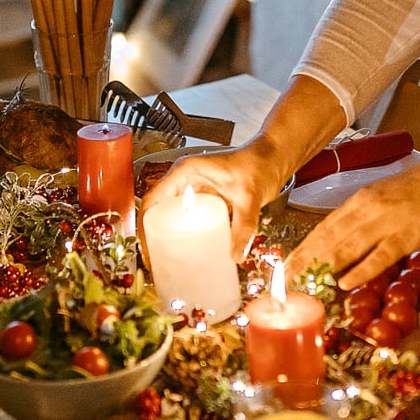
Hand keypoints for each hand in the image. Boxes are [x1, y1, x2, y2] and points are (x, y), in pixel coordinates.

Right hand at [144, 144, 286, 260]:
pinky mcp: (206, 199)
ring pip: (172, 215)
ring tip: (167, 261)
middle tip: (155, 261)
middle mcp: (186, 180)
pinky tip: (189, 252)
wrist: (275, 158)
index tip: (147, 249)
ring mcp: (195, 189)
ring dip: (166, 236)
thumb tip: (235, 256)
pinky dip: (184, 234)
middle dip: (152, 236)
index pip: (154, 199)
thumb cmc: (260, 164)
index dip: (145, 225)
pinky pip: (188, 218)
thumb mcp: (250, 197)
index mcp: (187, 172)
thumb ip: (244, 226)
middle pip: (158, 210)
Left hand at [287, 155, 419, 290]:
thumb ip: (367, 216)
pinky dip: (360, 271)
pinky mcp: (407, 235)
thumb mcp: (387, 196)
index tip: (287, 265)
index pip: (324, 227)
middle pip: (328, 239)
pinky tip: (345, 283)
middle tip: (284, 282)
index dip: (304, 248)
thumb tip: (348, 240)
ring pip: (347, 248)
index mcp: (361, 199)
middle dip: (304, 262)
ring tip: (304, 286)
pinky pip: (379, 256)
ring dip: (323, 269)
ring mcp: (387, 222)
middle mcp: (367, 209)